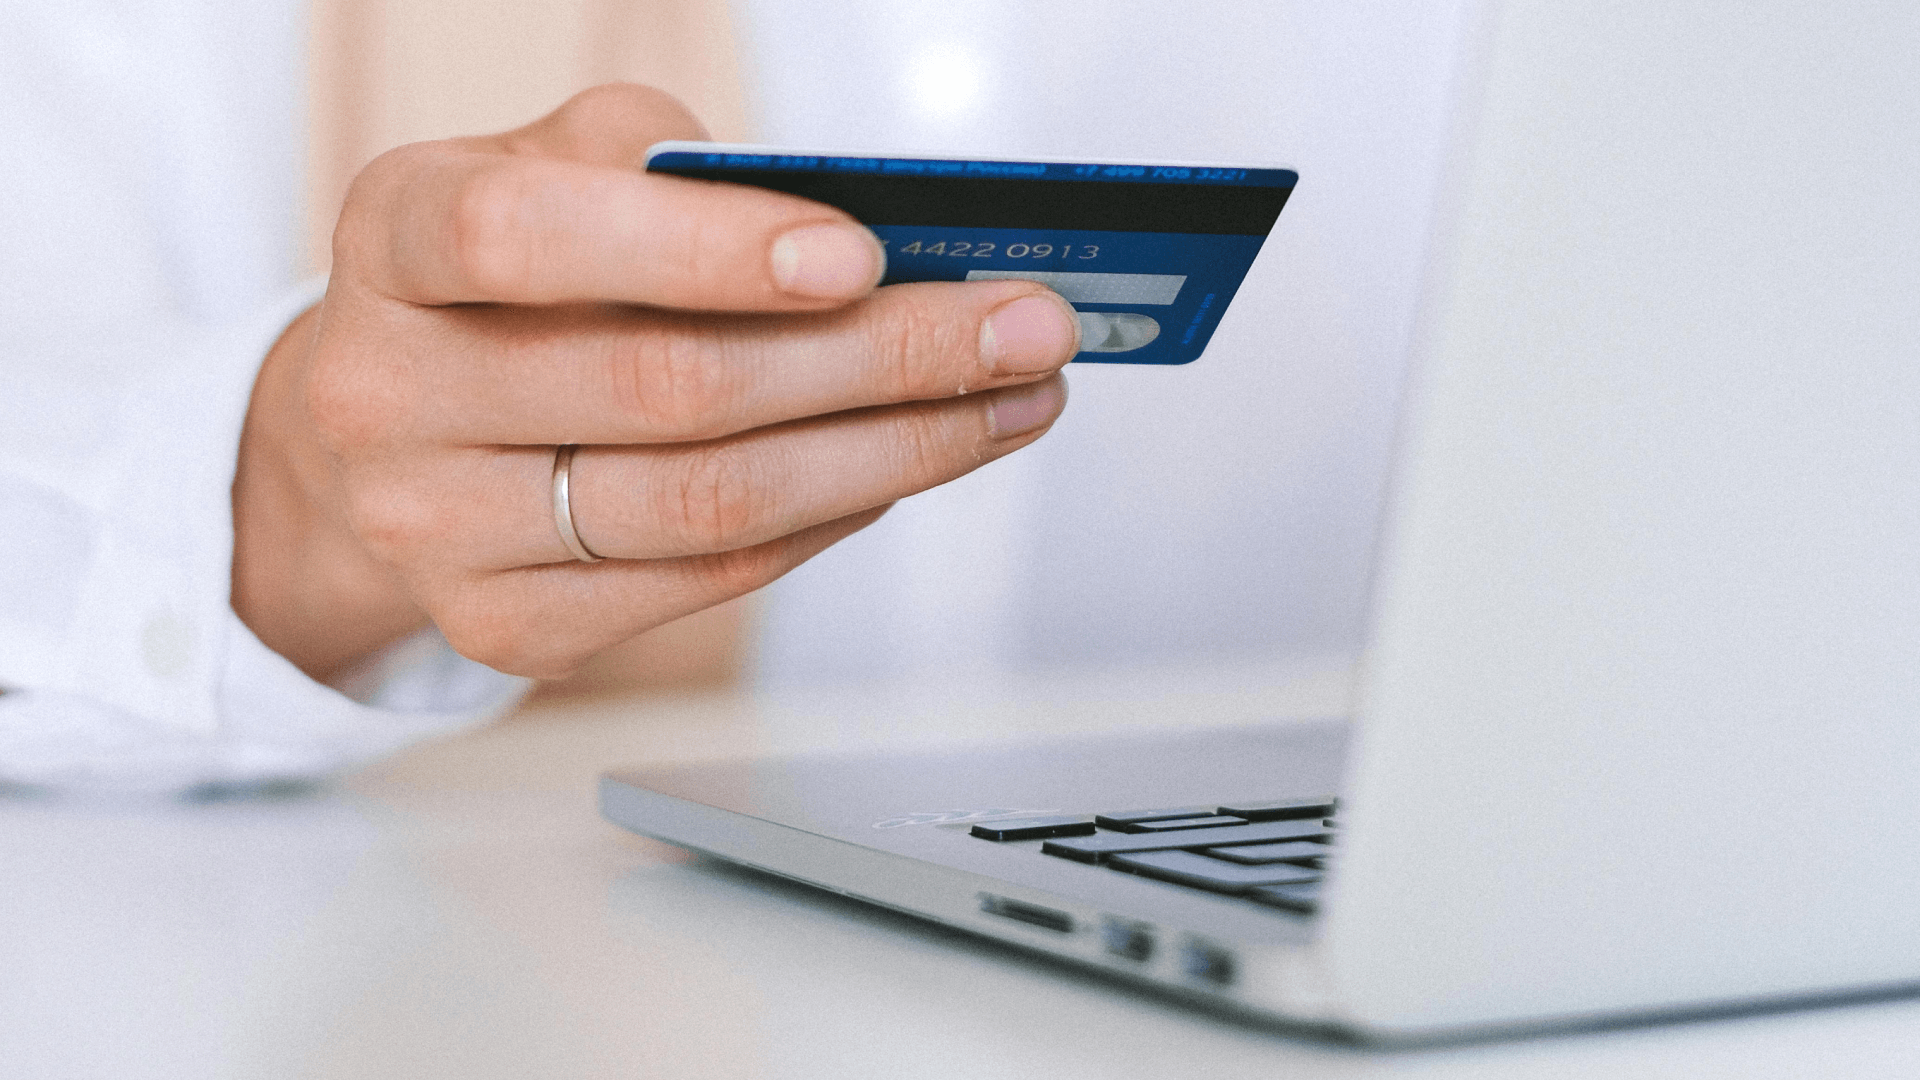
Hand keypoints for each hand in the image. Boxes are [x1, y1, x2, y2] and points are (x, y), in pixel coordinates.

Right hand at [231, 85, 1075, 681]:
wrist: (385, 433)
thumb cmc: (506, 280)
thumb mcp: (552, 171)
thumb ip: (671, 170)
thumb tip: (871, 232)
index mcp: (394, 238)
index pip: (530, 238)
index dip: (703, 250)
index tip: (861, 255)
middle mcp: (390, 392)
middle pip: (669, 390)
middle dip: (882, 359)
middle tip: (1022, 332)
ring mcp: (439, 529)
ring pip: (708, 505)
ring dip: (894, 453)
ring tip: (1006, 403)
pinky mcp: (505, 625)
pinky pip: (710, 580)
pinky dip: (834, 521)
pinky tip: (907, 467)